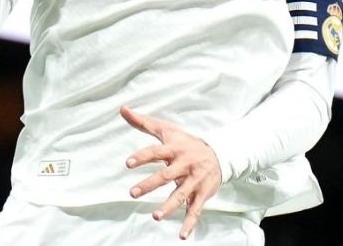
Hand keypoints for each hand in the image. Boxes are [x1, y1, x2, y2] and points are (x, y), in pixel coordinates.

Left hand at [121, 105, 222, 239]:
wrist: (219, 153)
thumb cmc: (187, 141)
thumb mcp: (167, 130)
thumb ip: (143, 122)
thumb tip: (122, 108)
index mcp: (175, 148)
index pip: (156, 151)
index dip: (142, 157)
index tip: (127, 163)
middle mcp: (185, 164)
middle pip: (166, 175)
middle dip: (150, 184)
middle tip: (132, 193)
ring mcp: (194, 180)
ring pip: (181, 194)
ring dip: (169, 206)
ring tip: (156, 216)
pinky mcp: (202, 193)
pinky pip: (196, 210)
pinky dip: (189, 223)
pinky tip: (182, 235)